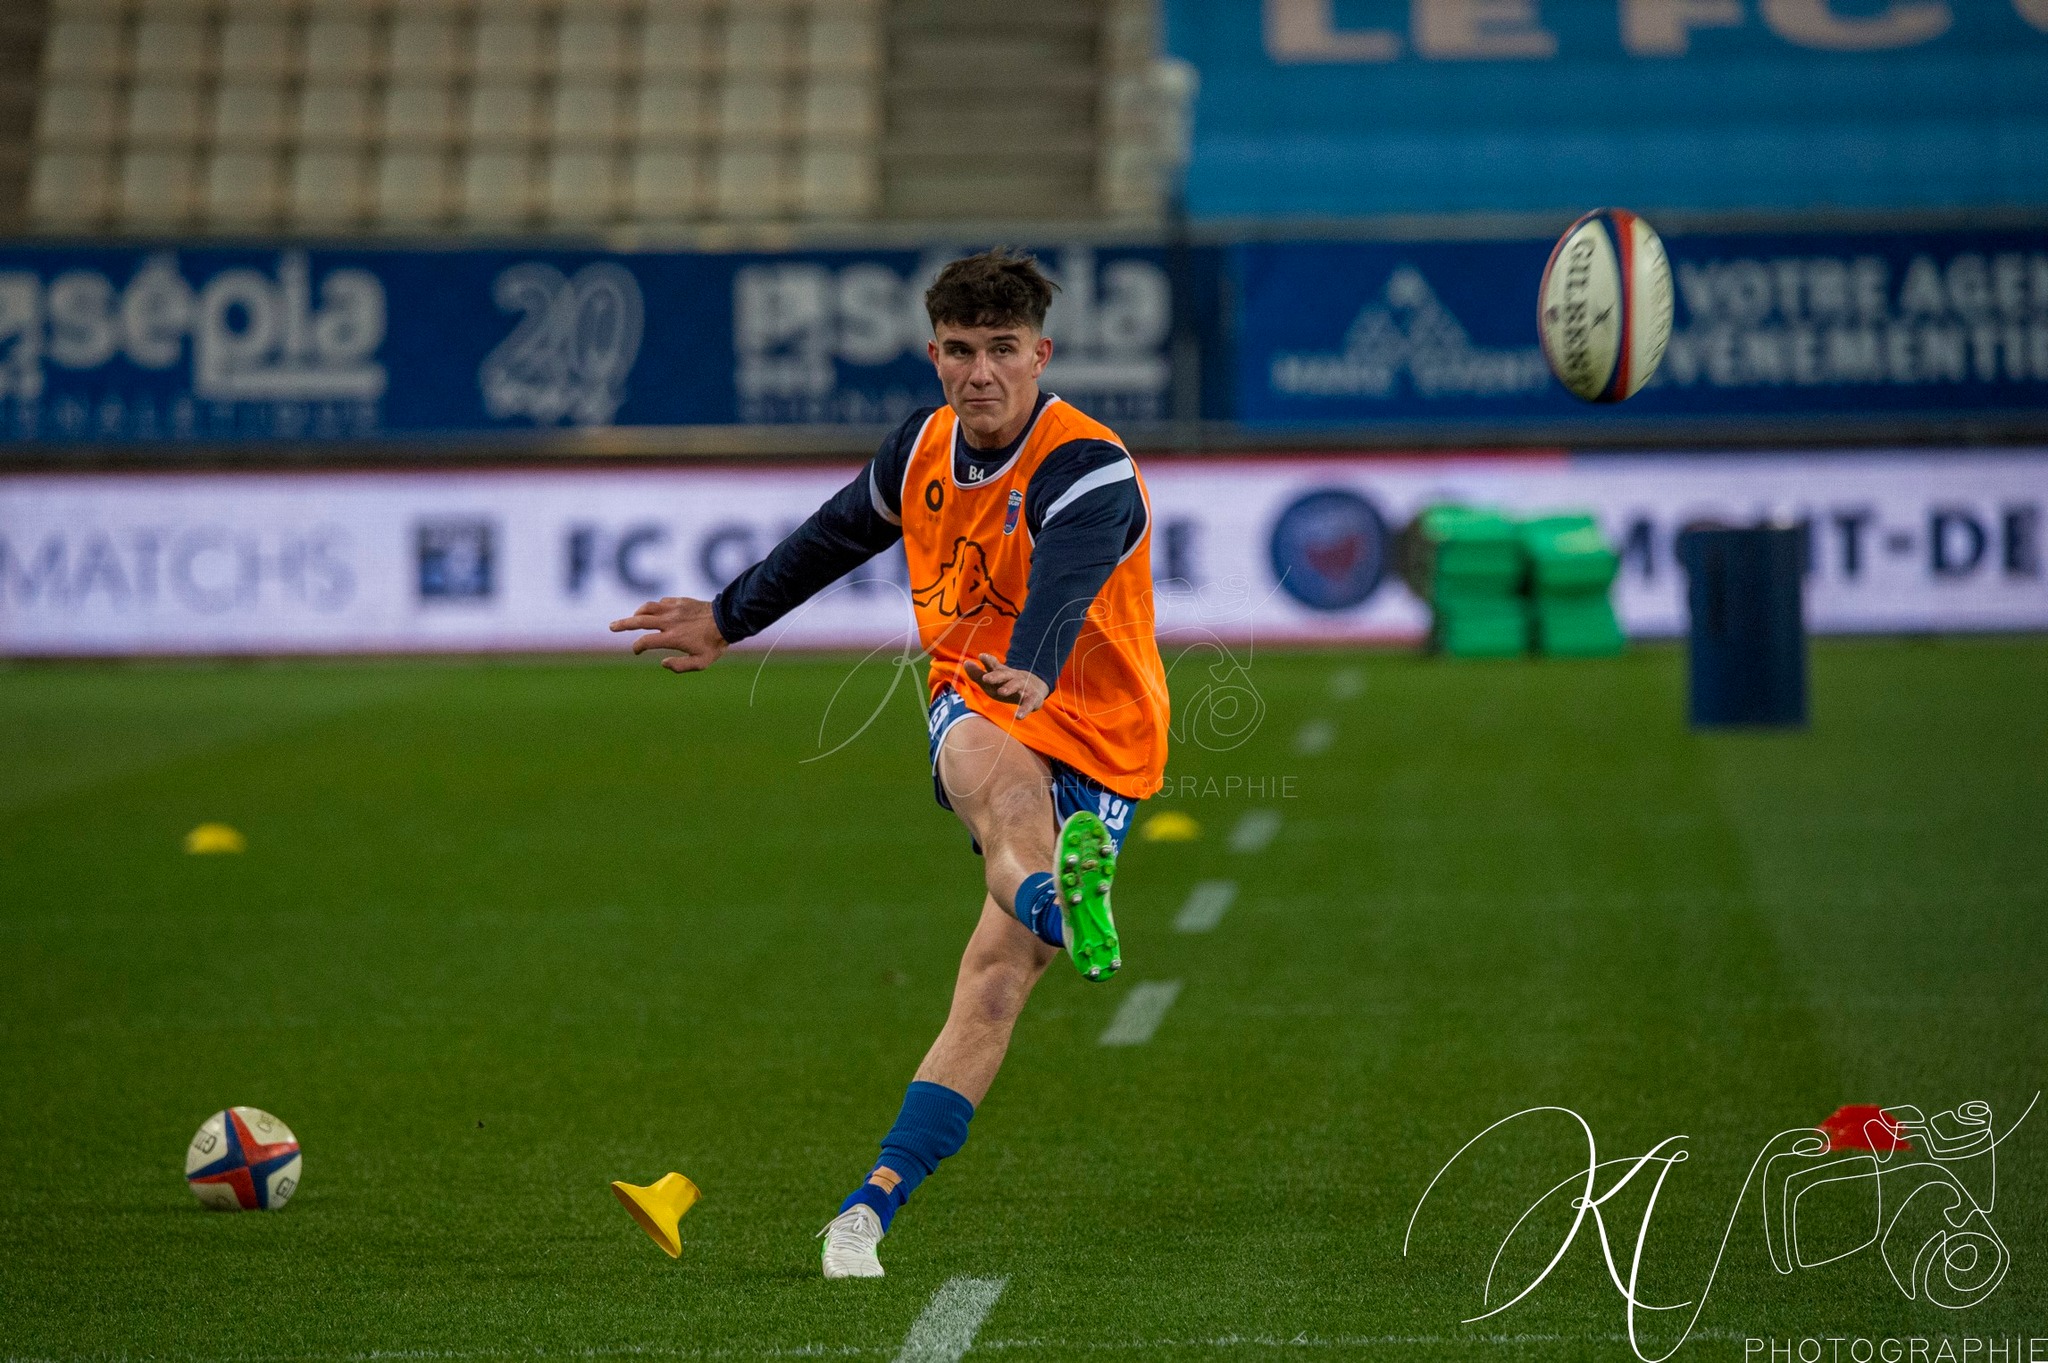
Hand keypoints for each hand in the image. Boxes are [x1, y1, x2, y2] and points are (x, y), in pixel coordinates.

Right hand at [608, 597, 728, 673]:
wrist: (728, 619)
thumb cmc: (715, 644)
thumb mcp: (701, 662)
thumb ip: (681, 666)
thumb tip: (663, 663)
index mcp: (672, 637)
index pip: (645, 641)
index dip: (637, 647)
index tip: (636, 650)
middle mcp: (669, 621)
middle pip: (639, 620)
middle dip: (623, 624)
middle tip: (612, 626)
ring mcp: (674, 608)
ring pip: (648, 607)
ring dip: (637, 613)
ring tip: (632, 618)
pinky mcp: (680, 601)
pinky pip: (661, 602)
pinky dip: (654, 607)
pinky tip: (654, 612)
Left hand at [961, 651, 1049, 719]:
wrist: (1036, 687)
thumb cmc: (1007, 685)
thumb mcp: (993, 680)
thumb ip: (978, 674)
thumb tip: (965, 663)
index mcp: (1003, 673)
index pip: (994, 666)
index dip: (988, 661)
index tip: (981, 656)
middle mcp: (1013, 678)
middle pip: (1004, 675)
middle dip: (995, 676)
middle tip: (985, 678)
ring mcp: (1024, 687)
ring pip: (1016, 686)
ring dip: (1009, 688)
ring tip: (1001, 691)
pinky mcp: (1032, 699)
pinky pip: (1028, 704)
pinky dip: (1024, 710)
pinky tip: (1019, 717)